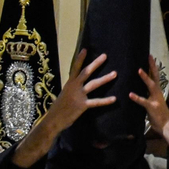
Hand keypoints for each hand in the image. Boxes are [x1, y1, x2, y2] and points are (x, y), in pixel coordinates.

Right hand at [12, 50, 116, 166]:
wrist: (53, 120)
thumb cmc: (59, 108)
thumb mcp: (64, 94)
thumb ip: (72, 88)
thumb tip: (77, 83)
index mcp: (69, 84)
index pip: (75, 68)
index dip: (80, 58)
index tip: (85, 49)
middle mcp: (74, 87)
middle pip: (86, 72)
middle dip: (96, 63)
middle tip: (105, 56)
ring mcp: (78, 95)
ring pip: (93, 84)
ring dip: (105, 79)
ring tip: (115, 74)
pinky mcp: (82, 105)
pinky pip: (96, 102)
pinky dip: (106, 101)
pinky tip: (114, 99)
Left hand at [129, 56, 168, 163]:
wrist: (166, 126)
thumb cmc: (159, 115)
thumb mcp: (153, 102)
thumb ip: (148, 95)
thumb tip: (139, 89)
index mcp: (158, 92)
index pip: (155, 76)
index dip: (153, 66)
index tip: (150, 56)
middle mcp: (158, 93)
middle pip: (156, 77)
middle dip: (152, 66)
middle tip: (149, 56)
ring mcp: (156, 100)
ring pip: (151, 86)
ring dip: (145, 78)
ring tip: (139, 70)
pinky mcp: (152, 107)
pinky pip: (143, 102)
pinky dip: (137, 98)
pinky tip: (130, 94)